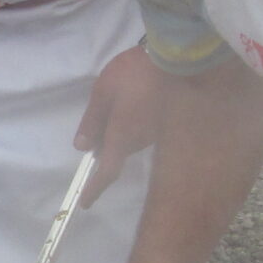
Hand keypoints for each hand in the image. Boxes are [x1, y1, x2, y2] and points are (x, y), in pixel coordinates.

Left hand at [73, 45, 168, 207]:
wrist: (180, 58)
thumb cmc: (136, 73)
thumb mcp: (104, 90)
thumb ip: (92, 119)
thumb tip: (81, 147)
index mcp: (122, 136)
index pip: (107, 170)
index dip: (95, 188)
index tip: (85, 203)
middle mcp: (141, 142)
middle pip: (118, 152)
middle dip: (106, 144)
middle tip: (99, 123)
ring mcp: (157, 134)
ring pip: (131, 140)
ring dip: (122, 129)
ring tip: (121, 101)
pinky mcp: (169, 123)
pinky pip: (145, 130)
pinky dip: (136, 121)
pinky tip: (138, 99)